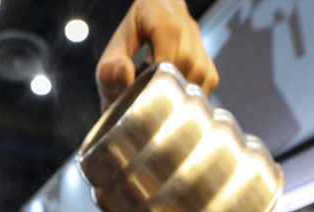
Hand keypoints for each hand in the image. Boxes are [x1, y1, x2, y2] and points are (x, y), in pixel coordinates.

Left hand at [96, 0, 218, 110]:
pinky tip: (177, 99)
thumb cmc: (117, 70)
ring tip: (164, 100)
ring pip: (200, 67)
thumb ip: (109, 72)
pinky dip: (194, 94)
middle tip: (154, 97)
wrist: (128, 76)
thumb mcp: (105, 70)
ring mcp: (194, 34)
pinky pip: (208, 78)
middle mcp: (178, 14)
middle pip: (187, 52)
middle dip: (171, 81)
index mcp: (152, 6)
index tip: (152, 82)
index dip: (164, 58)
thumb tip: (125, 73)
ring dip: (183, 90)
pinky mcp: (204, 53)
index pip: (168, 28)